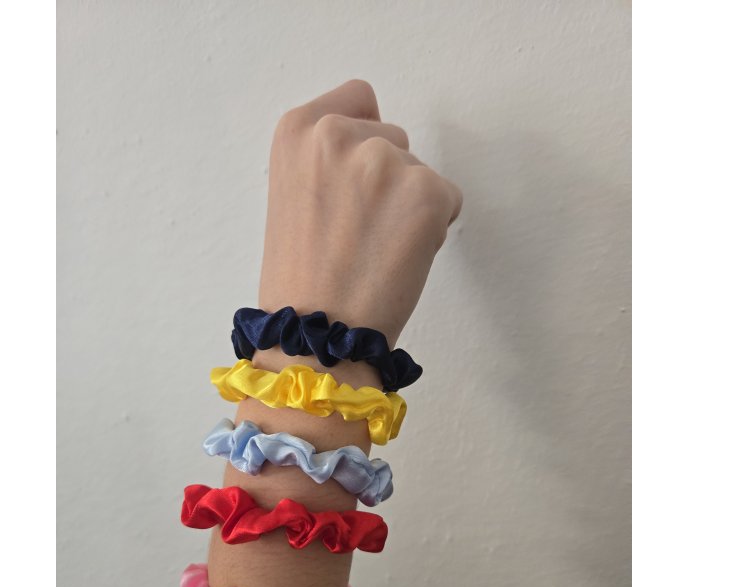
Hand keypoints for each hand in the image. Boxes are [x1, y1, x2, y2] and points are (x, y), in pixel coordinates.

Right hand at [258, 80, 461, 349]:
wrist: (316, 337)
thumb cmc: (300, 278)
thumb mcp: (290, 193)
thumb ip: (325, 157)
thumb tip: (377, 146)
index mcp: (297, 129)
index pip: (358, 98)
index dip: (361, 141)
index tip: (348, 183)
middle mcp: (339, 134)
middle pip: (392, 135)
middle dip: (385, 177)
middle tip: (358, 230)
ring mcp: (385, 160)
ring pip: (420, 169)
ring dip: (410, 203)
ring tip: (374, 249)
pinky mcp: (428, 192)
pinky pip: (448, 199)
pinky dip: (433, 229)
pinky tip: (398, 259)